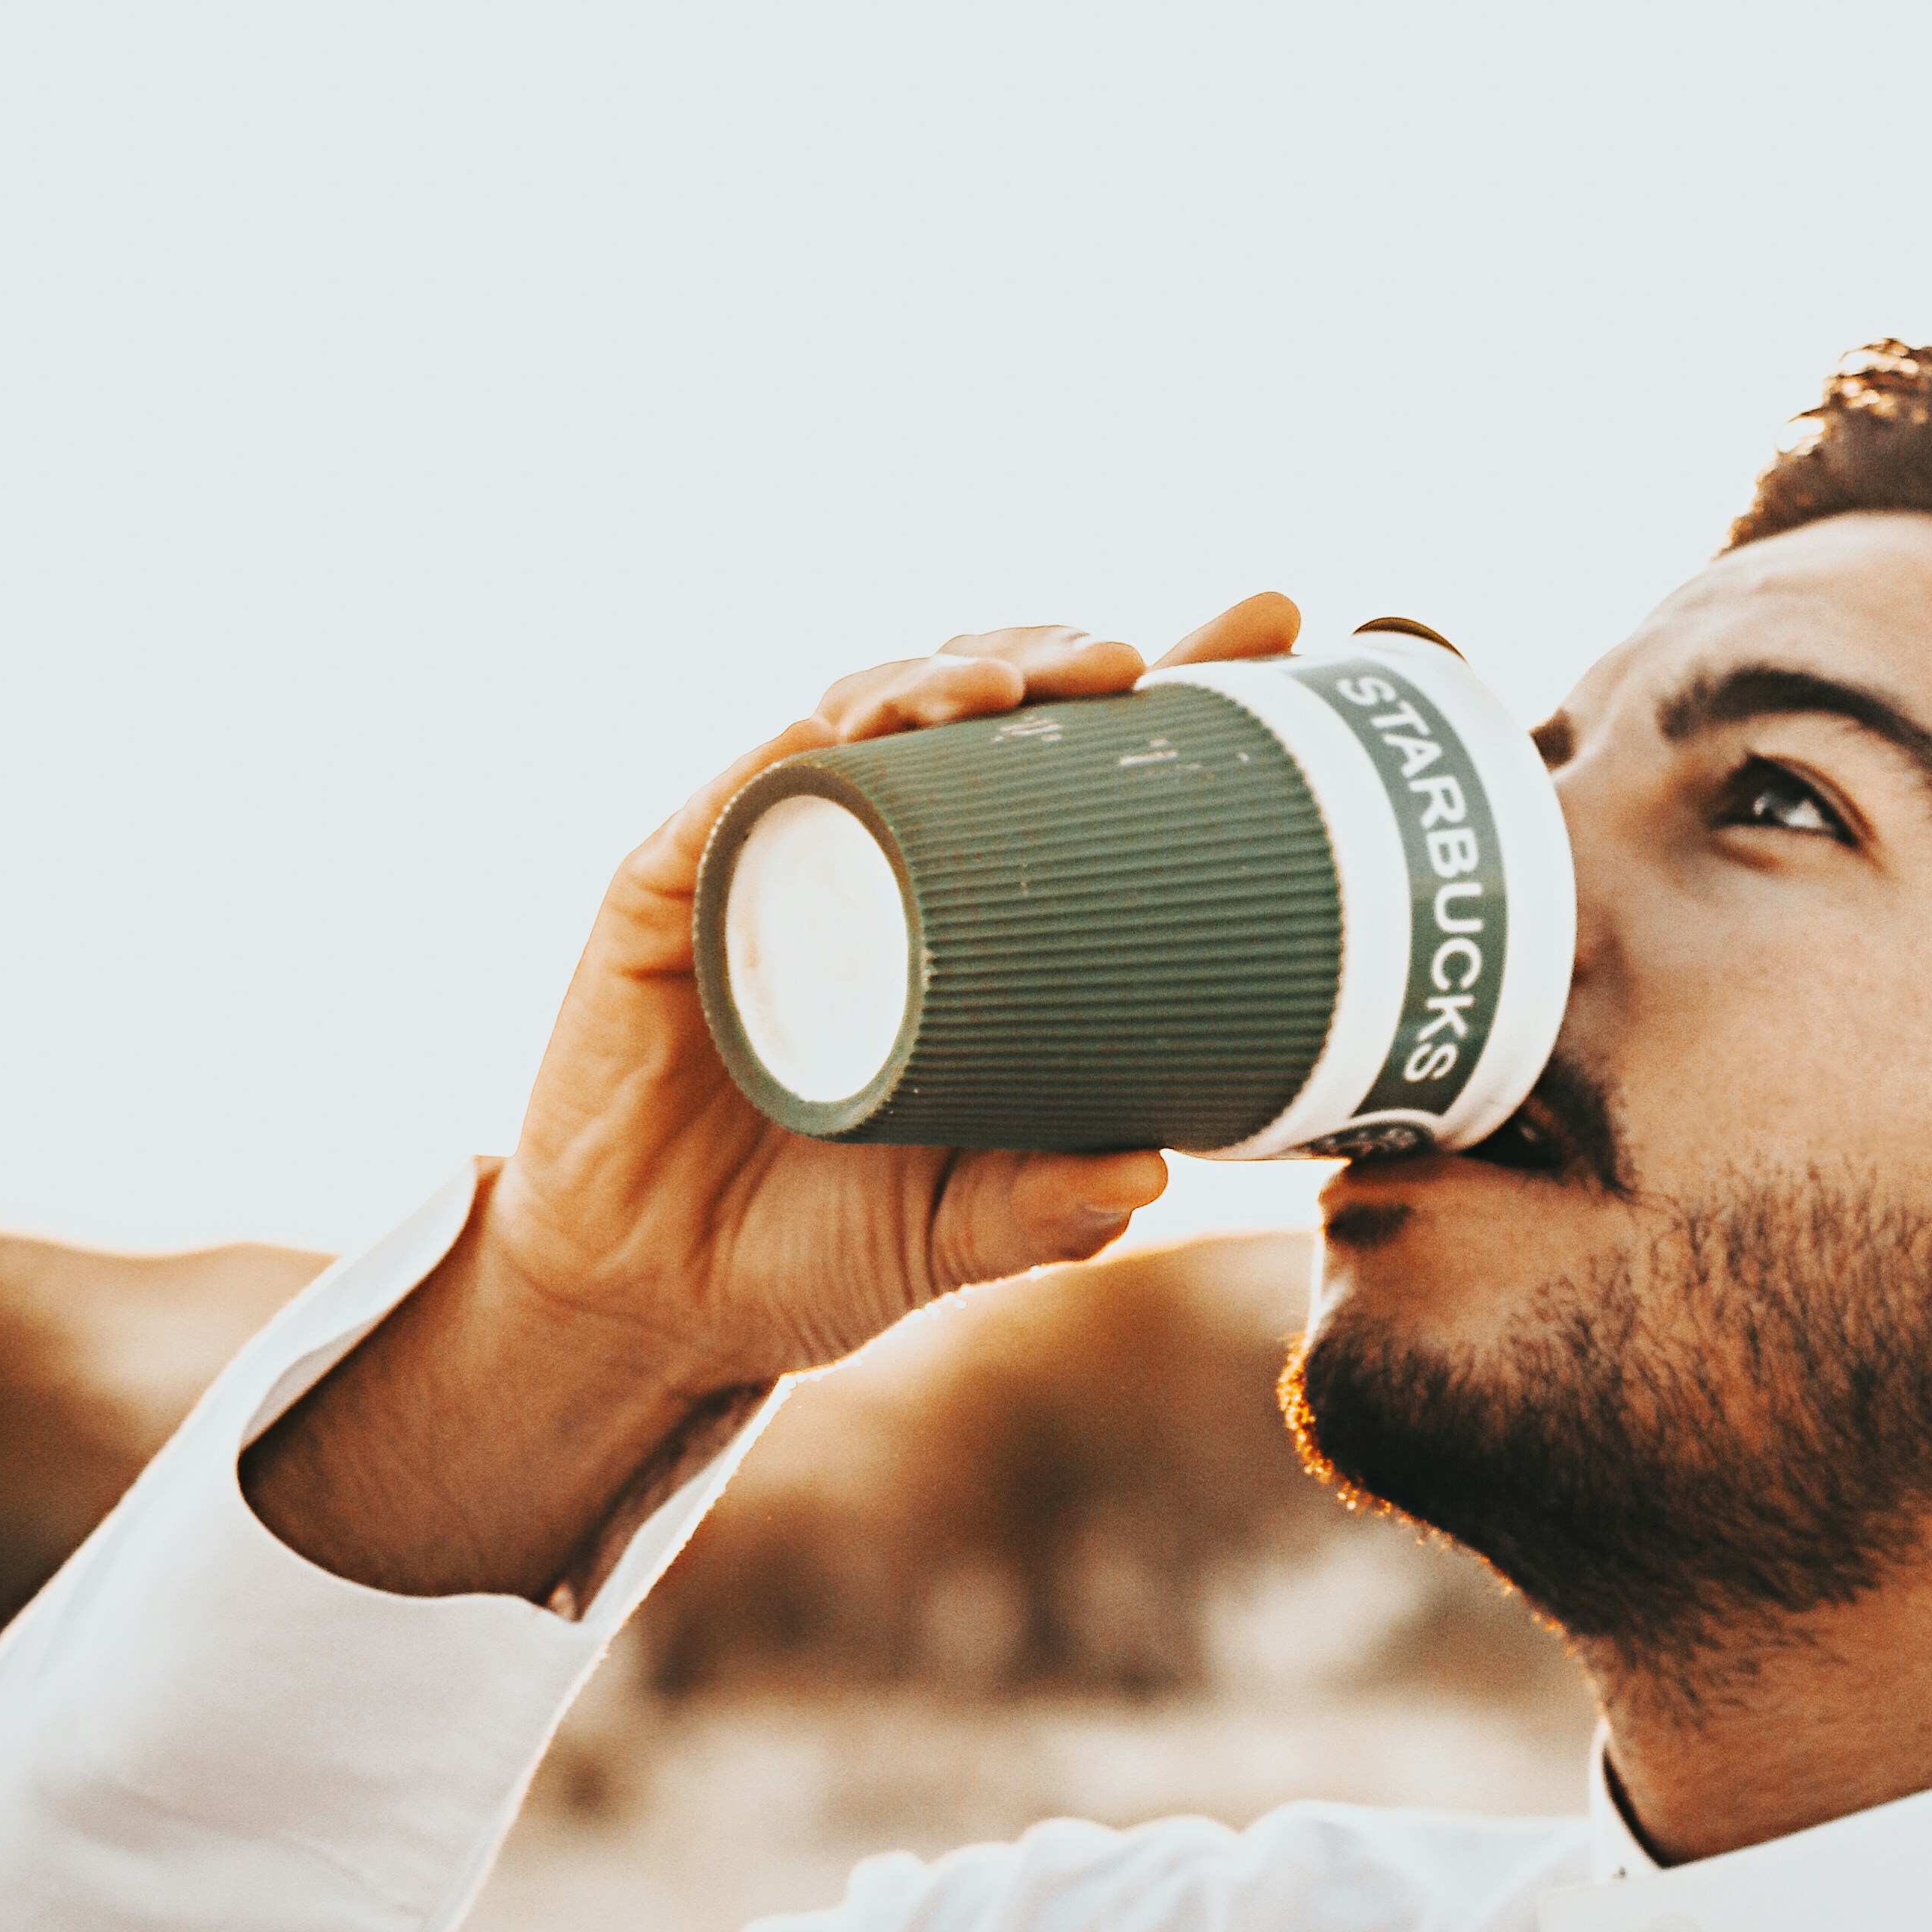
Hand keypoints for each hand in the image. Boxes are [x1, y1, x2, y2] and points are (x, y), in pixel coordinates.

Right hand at [489, 586, 1306, 1392]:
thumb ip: (1047, 1211)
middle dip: (1062, 655)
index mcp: (972, 918)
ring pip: (864, 712)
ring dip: (941, 674)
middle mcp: (883, 861)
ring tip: (1013, 689)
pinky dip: (801, 744)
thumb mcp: (958, 1235)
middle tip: (1133, 664)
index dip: (1174, 692)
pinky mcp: (670, 884)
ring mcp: (776, 858)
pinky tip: (858, 724)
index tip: (1276, 625)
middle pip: (983, 712)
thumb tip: (1154, 1176)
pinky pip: (740, 789)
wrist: (655, 1306)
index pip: (1084, 778)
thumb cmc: (818, 1251)